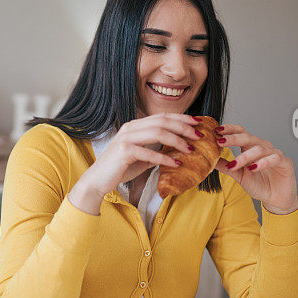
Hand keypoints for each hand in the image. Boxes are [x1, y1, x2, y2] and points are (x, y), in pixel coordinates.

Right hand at [76, 112, 202, 197]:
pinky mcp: (124, 152)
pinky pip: (149, 152)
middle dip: (184, 127)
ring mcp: (126, 138)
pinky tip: (177, 164)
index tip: (198, 123)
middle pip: (162, 121)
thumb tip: (174, 152)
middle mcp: (130, 128)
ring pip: (158, 132)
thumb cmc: (120, 168)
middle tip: (199, 136)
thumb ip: (155, 151)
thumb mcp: (141, 157)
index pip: (162, 116)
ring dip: (178, 141)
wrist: (98, 181)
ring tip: (191, 150)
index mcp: (135, 125)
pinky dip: (165, 158)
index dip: (181, 118)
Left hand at [214, 124, 297, 214]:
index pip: (241, 133)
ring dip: (245, 156)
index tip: (217, 131)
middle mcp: (263, 148)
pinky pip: (274, 158)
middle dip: (233, 139)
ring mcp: (274, 154)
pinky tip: (253, 168)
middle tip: (221, 142)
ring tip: (235, 164)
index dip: (230, 130)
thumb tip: (209, 159)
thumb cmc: (259, 185)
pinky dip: (262, 162)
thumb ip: (226, 166)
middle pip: (248, 137)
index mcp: (251, 148)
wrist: (275, 199)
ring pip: (259, 149)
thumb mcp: (239, 175)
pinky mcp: (285, 162)